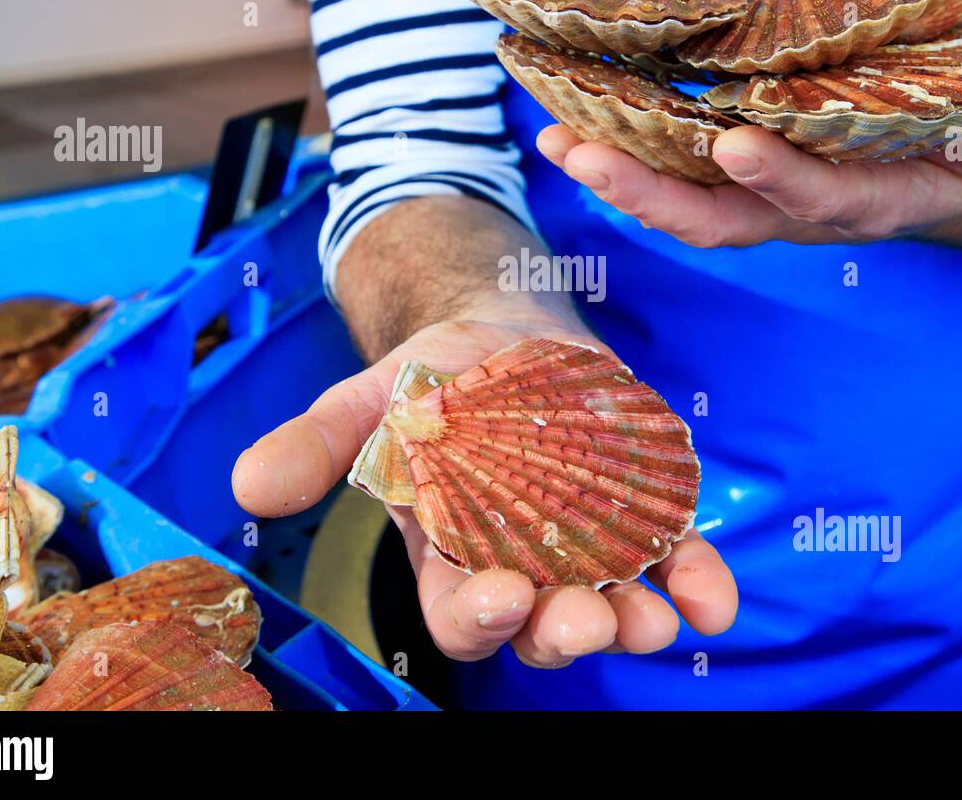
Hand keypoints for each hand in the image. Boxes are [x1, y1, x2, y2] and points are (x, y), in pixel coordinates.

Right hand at [232, 316, 737, 666]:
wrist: (508, 332)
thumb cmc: (434, 375)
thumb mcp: (371, 399)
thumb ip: (318, 443)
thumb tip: (248, 485)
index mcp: (450, 552)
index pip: (459, 611)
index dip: (479, 616)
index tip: (503, 593)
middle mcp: (521, 562)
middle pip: (540, 623)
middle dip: (565, 630)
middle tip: (591, 618)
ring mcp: (585, 543)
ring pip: (611, 602)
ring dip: (636, 619)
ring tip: (658, 619)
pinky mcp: (638, 513)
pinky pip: (672, 558)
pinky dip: (696, 580)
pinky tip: (713, 596)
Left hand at [536, 109, 961, 247]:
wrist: (948, 168)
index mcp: (865, 204)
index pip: (818, 200)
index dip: (779, 178)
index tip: (736, 144)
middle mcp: (799, 215)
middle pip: (716, 220)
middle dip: (646, 193)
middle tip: (583, 153)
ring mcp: (762, 204)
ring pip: (681, 205)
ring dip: (616, 176)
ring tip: (556, 138)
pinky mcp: (740, 182)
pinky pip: (675, 177)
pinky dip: (624, 156)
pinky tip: (576, 126)